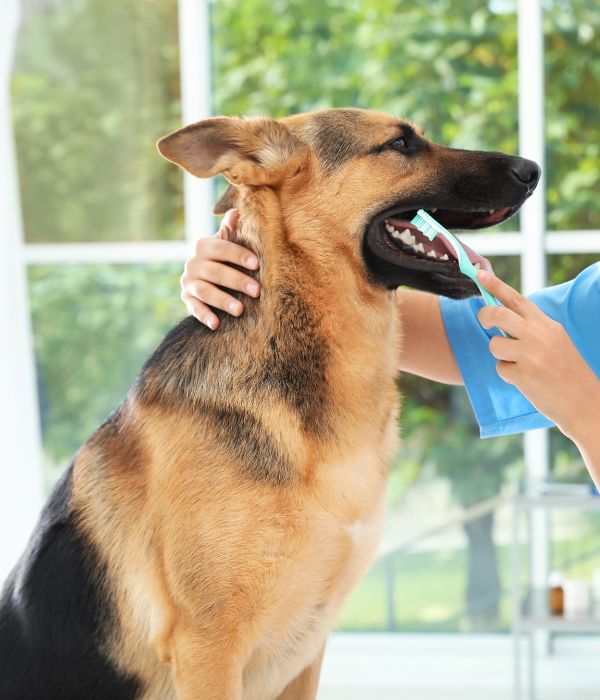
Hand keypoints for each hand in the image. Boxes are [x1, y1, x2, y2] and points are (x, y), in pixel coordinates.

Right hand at [180, 209, 260, 329]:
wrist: (202, 275)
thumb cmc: (223, 257)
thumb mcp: (226, 241)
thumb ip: (231, 228)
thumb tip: (237, 210)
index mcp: (204, 246)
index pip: (222, 248)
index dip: (239, 255)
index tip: (257, 264)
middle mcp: (193, 263)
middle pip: (215, 271)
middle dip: (237, 281)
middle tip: (257, 291)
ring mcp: (188, 282)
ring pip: (205, 291)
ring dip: (222, 300)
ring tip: (240, 310)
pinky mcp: (187, 299)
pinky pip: (194, 308)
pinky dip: (204, 316)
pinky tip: (216, 324)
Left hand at [476, 270, 599, 441]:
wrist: (584, 402)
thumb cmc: (567, 372)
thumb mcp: (556, 341)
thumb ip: (533, 329)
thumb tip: (502, 319)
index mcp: (546, 324)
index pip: (516, 299)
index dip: (495, 285)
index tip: (479, 273)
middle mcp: (538, 335)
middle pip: (498, 314)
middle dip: (484, 316)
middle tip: (484, 323)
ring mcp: (530, 354)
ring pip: (494, 344)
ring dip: (500, 355)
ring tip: (520, 365)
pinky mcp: (523, 374)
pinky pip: (500, 368)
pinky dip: (508, 375)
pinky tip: (526, 381)